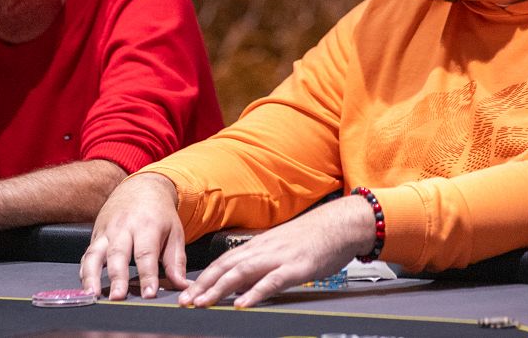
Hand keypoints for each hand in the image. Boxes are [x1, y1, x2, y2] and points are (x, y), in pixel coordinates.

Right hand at [80, 173, 186, 299]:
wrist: (141, 187)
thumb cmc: (160, 214)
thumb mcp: (175, 232)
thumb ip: (176, 261)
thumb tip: (182, 286)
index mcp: (147, 226)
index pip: (146, 253)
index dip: (147, 275)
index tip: (149, 293)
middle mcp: (124, 228)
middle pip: (118, 254)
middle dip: (117, 277)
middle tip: (118, 298)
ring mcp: (107, 231)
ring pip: (95, 254)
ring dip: (92, 276)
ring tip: (93, 295)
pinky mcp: (96, 235)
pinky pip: (87, 254)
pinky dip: (84, 271)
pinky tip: (86, 288)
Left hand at [178, 195, 373, 308]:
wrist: (341, 224)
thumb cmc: (315, 237)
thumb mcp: (282, 247)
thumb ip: (261, 263)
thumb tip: (242, 282)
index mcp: (259, 245)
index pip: (224, 261)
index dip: (204, 277)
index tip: (187, 292)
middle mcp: (264, 249)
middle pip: (226, 266)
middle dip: (203, 285)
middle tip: (185, 302)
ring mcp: (279, 257)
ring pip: (242, 272)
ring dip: (220, 288)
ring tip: (204, 303)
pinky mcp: (296, 267)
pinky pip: (272, 281)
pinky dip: (255, 293)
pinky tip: (243, 304)